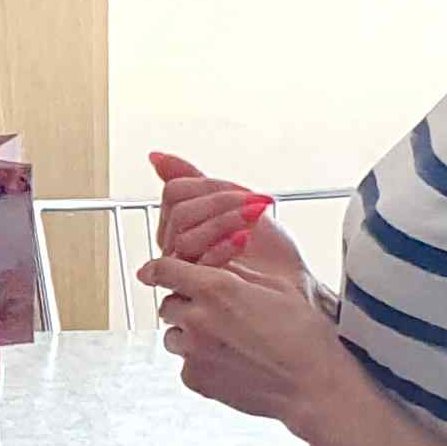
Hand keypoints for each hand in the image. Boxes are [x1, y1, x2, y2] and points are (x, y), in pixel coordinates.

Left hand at [140, 253, 369, 435]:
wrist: (313, 386)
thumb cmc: (304, 335)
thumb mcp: (277, 287)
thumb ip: (238, 273)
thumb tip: (215, 265)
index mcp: (216, 289)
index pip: (164, 270)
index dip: (157, 270)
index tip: (153, 272)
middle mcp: (198, 319)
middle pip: (168, 305)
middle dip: (184, 304)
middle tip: (213, 311)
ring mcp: (193, 353)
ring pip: (173, 336)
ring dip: (189, 334)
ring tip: (225, 340)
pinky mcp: (195, 380)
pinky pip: (185, 363)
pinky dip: (199, 361)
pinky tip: (230, 361)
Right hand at [149, 150, 305, 294]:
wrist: (291, 279)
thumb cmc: (267, 248)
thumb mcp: (235, 201)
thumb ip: (194, 179)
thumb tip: (155, 156)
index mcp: (179, 226)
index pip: (174, 193)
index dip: (209, 187)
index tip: (243, 191)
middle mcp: (178, 248)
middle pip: (179, 214)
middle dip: (220, 202)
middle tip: (253, 201)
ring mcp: (188, 270)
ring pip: (185, 238)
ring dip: (224, 221)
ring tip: (254, 215)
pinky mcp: (202, 288)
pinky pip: (198, 264)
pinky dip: (222, 247)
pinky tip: (243, 238)